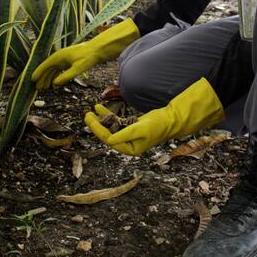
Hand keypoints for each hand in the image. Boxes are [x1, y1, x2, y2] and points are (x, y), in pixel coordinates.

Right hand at [31, 19, 139, 88]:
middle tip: (38, 88)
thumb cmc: (89, 57)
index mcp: (59, 56)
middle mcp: (60, 56)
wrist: (98, 50)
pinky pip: (59, 69)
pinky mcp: (70, 61)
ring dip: (48, 78)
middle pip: (48, 68)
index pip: (45, 65)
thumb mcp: (78, 68)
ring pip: (53, 70)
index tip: (32, 80)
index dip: (38, 73)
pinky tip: (55, 83)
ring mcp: (65, 58)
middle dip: (42, 78)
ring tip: (44, 88)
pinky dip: (55, 76)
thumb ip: (66, 76)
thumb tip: (55, 84)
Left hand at [84, 78, 225, 155]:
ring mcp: (128, 135)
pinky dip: (108, 115)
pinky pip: (116, 121)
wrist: (170, 120)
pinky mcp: (130, 127)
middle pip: (107, 134)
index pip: (109, 139)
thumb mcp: (140, 129)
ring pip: (110, 127)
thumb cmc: (158, 125)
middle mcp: (127, 144)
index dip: (97, 129)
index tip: (89, 120)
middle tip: (87, 115)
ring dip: (101, 119)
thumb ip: (124, 134)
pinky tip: (100, 108)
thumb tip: (108, 140)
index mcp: (129, 149)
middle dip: (96, 125)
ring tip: (91, 111)